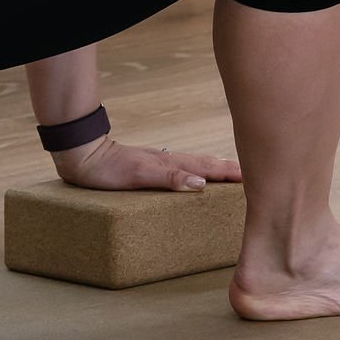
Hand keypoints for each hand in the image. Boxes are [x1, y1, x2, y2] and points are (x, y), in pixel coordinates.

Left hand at [54, 138, 243, 195]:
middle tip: (255, 175)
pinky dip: (200, 171)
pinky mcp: (153, 167)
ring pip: (198, 164)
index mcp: (171, 163)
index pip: (209, 168)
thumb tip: (201, 182)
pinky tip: (198, 176)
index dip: (231, 173)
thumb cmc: (108, 169)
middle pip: (208, 163)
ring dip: (218, 169)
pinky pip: (185, 169)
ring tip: (234, 175)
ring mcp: (162, 162)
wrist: (84, 156)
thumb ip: (169, 177)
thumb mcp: (138, 175)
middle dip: (231, 169)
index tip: (254, 177)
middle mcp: (170, 160)